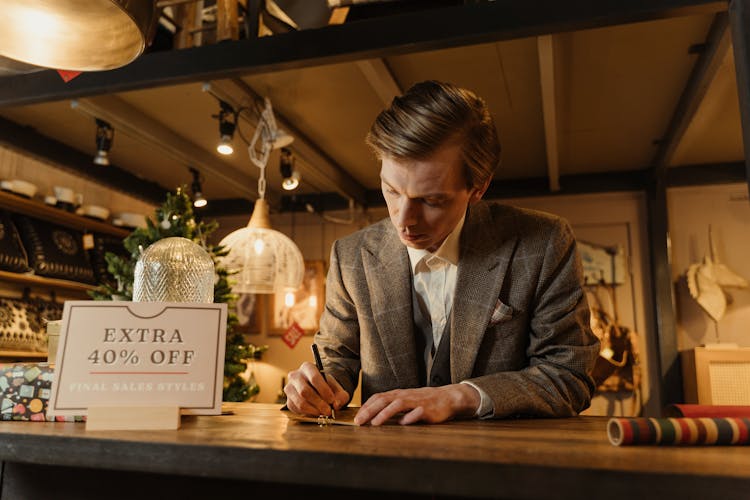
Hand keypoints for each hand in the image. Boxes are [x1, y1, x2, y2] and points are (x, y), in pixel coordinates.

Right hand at [285, 362, 349, 416]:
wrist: (317, 388)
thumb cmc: (327, 386)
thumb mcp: (336, 387)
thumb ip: (341, 395)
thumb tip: (337, 404)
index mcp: (307, 367)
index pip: (314, 378)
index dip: (324, 390)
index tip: (332, 400)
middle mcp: (295, 376)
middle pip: (305, 391)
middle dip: (319, 403)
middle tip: (328, 411)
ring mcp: (289, 388)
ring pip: (300, 402)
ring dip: (313, 410)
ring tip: (323, 413)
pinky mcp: (288, 400)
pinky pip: (296, 409)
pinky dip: (307, 414)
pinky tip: (316, 413)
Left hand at [354, 383, 480, 425]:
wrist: (448, 398)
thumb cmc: (425, 401)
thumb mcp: (406, 402)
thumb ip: (392, 407)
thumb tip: (374, 416)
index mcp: (399, 394)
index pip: (378, 397)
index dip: (366, 406)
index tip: (356, 417)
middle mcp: (405, 396)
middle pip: (384, 400)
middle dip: (369, 410)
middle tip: (358, 422)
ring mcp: (416, 402)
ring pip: (398, 404)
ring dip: (385, 413)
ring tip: (375, 423)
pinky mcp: (428, 409)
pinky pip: (417, 412)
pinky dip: (409, 417)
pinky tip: (402, 423)